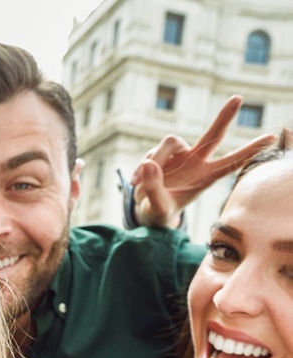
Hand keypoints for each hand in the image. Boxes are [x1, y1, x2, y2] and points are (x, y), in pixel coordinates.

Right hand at [131, 95, 275, 226]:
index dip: (250, 150)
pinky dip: (140, 168)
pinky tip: (135, 181)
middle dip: (225, 116)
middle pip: (213, 134)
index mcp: (205, 177)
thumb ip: (154, 189)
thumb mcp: (158, 208)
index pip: (230, 162)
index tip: (271, 137)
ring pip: (169, 142)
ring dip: (155, 158)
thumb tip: (148, 163)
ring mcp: (178, 156)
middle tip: (238, 97)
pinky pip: (150, 153)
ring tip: (139, 182)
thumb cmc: (160, 210)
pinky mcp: (160, 154)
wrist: (145, 209)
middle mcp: (195, 162)